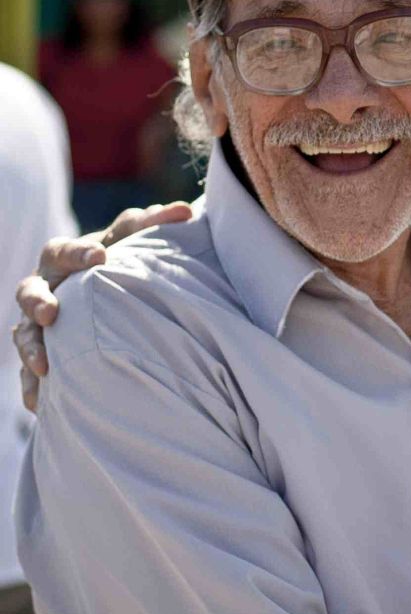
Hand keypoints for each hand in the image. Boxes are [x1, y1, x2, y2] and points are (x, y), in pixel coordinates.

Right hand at [13, 202, 192, 411]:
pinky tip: (41, 405)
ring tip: (44, 366)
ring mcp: (40, 322)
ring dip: (31, 348)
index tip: (100, 260)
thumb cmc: (128, 266)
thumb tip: (184, 209)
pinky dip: (34, 387)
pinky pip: (30, 373)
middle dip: (38, 301)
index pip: (67, 251)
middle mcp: (48, 288)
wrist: (117, 302)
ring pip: (24, 333)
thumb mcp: (138, 247)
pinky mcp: (42, 353)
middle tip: (52, 313)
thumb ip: (155, 226)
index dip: (80, 255)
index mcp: (69, 258)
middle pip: (30, 290)